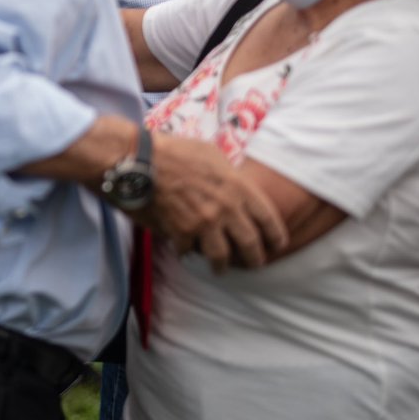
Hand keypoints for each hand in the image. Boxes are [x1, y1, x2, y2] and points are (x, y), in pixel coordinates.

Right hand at [148, 132, 287, 271]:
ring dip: (222, 265)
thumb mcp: (213, 154)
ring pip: (222, 257)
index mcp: (238, 187)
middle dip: (255, 258)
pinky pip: (190, 252)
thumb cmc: (177, 151)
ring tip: (220, 268)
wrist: (142, 160)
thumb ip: (229, 174)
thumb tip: (234, 184)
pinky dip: (188, 253)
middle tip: (254, 263)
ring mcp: (204, 223)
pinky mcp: (182, 232)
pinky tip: (186, 252)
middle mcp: (226, 208)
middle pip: (250, 244)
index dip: (276, 236)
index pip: (268, 218)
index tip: (276, 244)